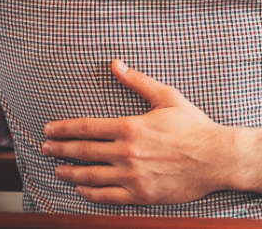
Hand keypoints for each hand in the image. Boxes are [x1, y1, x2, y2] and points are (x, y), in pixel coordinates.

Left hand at [41, 60, 231, 205]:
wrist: (216, 158)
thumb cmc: (193, 126)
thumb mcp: (167, 97)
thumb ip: (137, 81)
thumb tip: (115, 64)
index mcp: (130, 127)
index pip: (87, 128)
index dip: (64, 129)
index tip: (49, 130)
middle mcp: (127, 153)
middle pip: (84, 152)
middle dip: (61, 150)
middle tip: (45, 149)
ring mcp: (133, 176)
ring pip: (91, 176)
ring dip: (70, 173)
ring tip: (58, 170)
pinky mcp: (141, 194)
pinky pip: (108, 196)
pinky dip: (91, 193)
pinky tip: (81, 190)